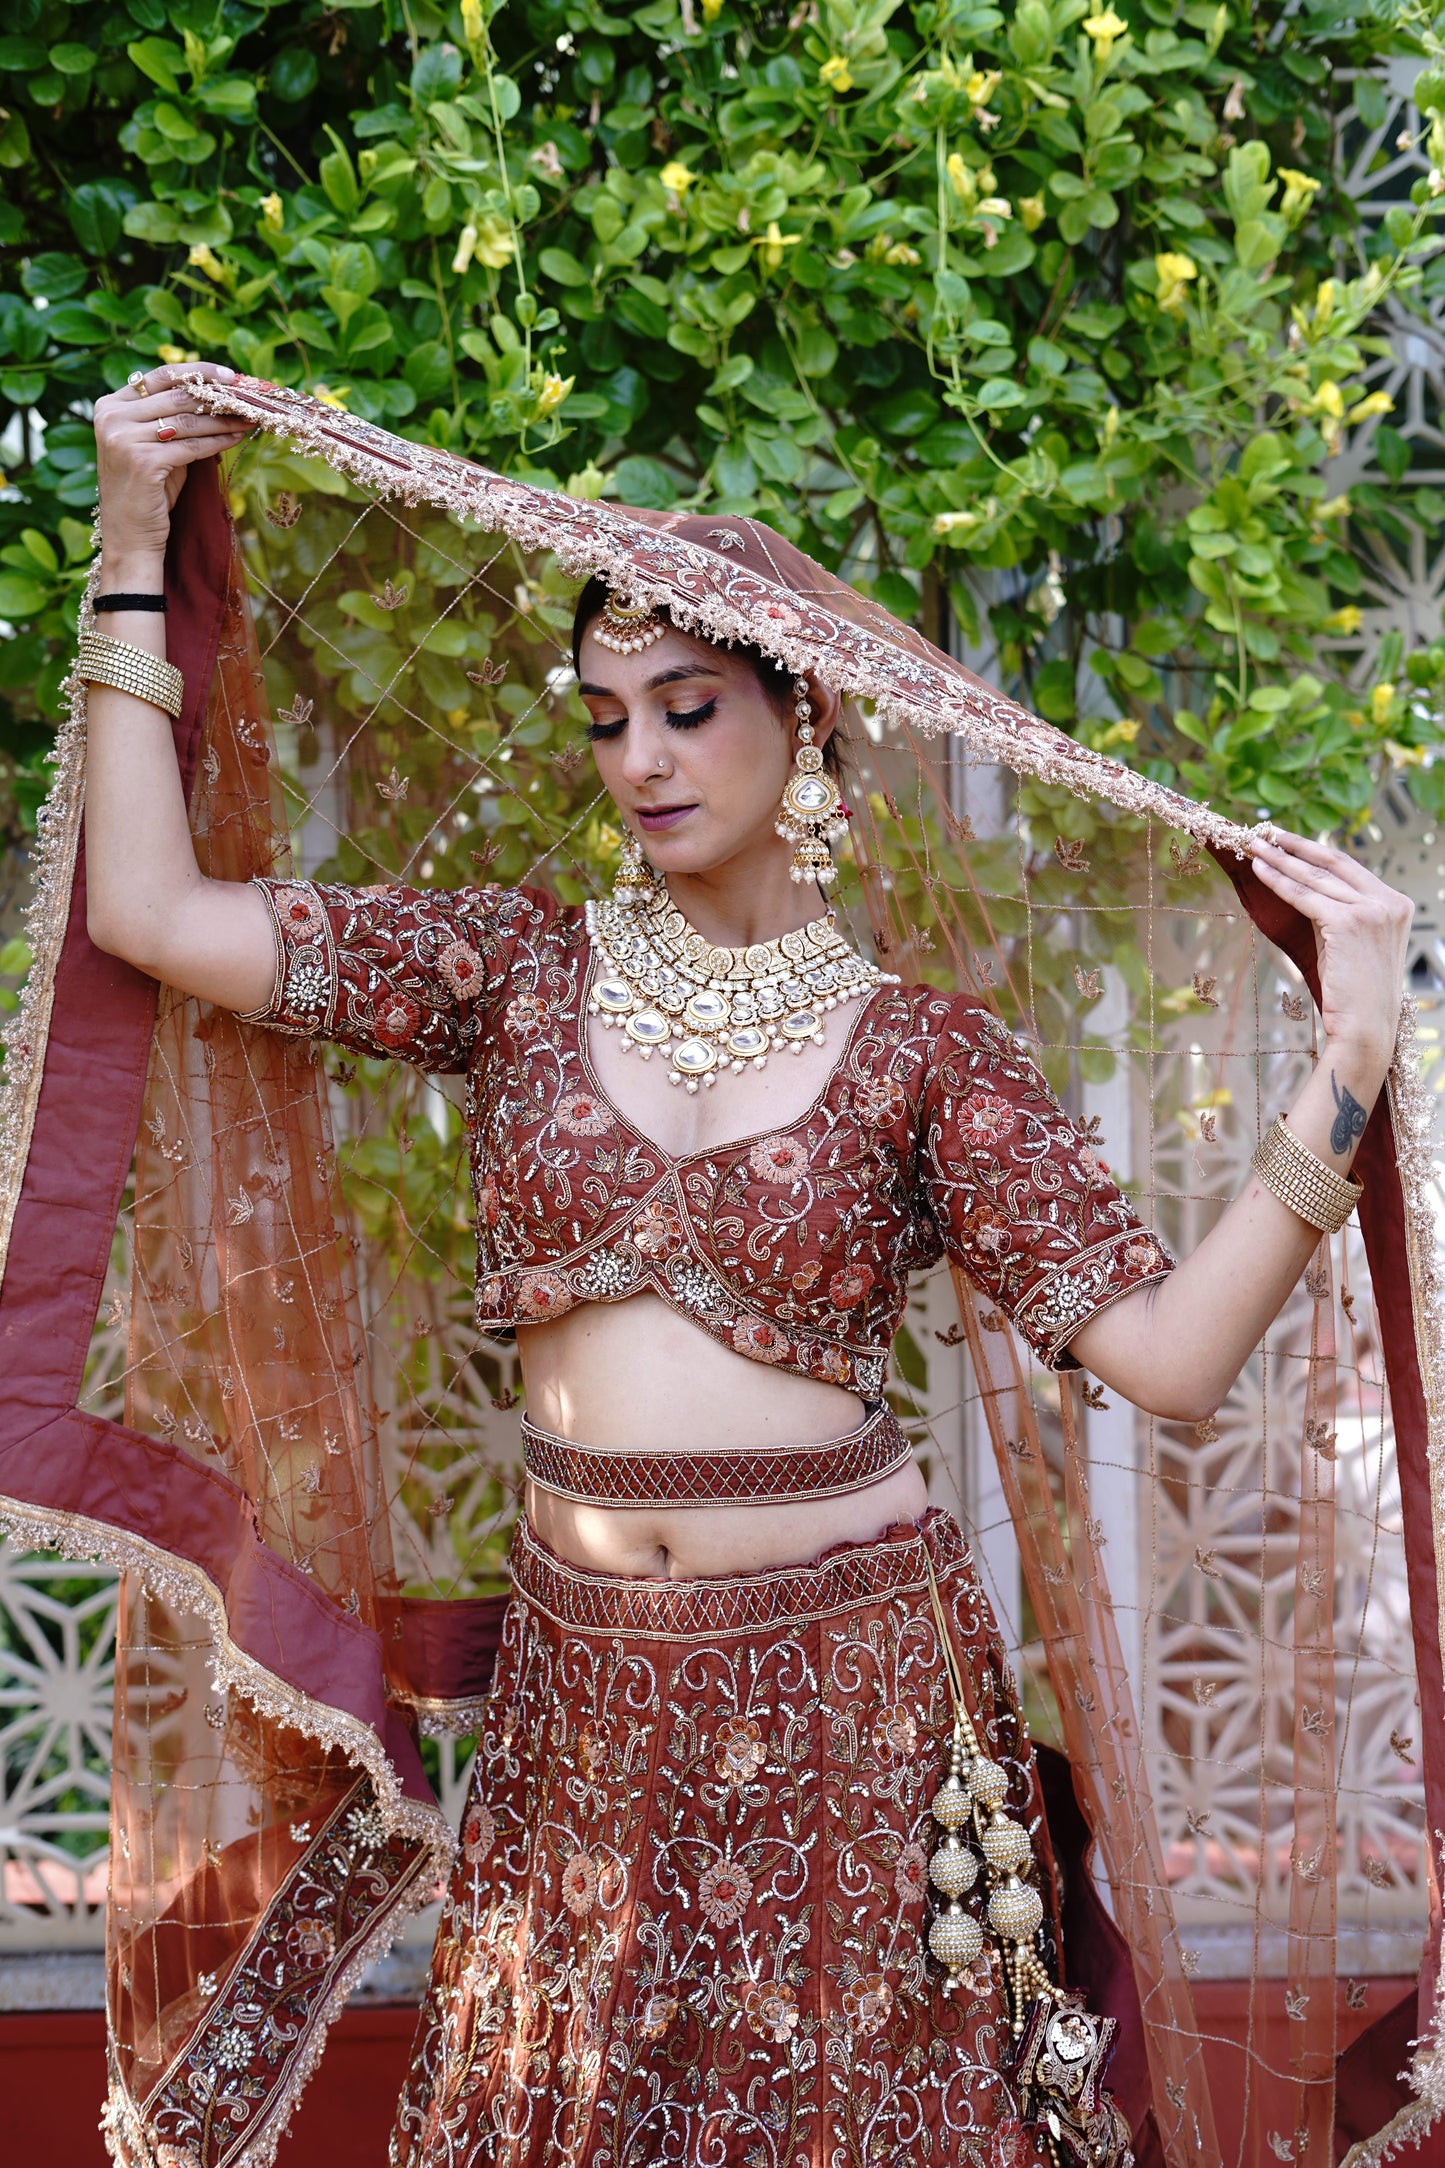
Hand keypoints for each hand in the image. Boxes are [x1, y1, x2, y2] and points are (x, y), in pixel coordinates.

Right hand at [94, 361, 252, 580]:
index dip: (197, 372)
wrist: (130, 537)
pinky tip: (237, 437)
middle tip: (249, 396)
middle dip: (217, 396)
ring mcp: (124, 438)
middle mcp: (111, 417)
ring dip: (224, 418)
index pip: (160, 377)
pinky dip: (218, 441)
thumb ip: (172, 419)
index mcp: (110, 405)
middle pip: (177, 396)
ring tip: (250, 417)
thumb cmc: (148, 493)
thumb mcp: (155, 447)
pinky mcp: (143, 461)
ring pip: (187, 420)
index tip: (229, 374)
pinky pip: (192, 445)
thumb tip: (217, 396)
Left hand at [1249, 829, 1412, 1068]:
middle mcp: (1388, 902)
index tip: (1289, 841)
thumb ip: (1337, 914)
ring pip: (1314, 877)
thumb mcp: (1350, 944)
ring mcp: (1371, 910)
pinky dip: (1278, 881)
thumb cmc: (1353, 994)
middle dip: (1295, 845)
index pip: (1348, 868)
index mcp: (1395, 904)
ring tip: (1254, 846)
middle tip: (1266, 833)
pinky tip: (1260, 870)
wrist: (1365, 1029)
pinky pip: (1303, 895)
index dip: (1315, 851)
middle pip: (1332, 863)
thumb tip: (1303, 889)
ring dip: (1280, 859)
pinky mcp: (1348, 923)